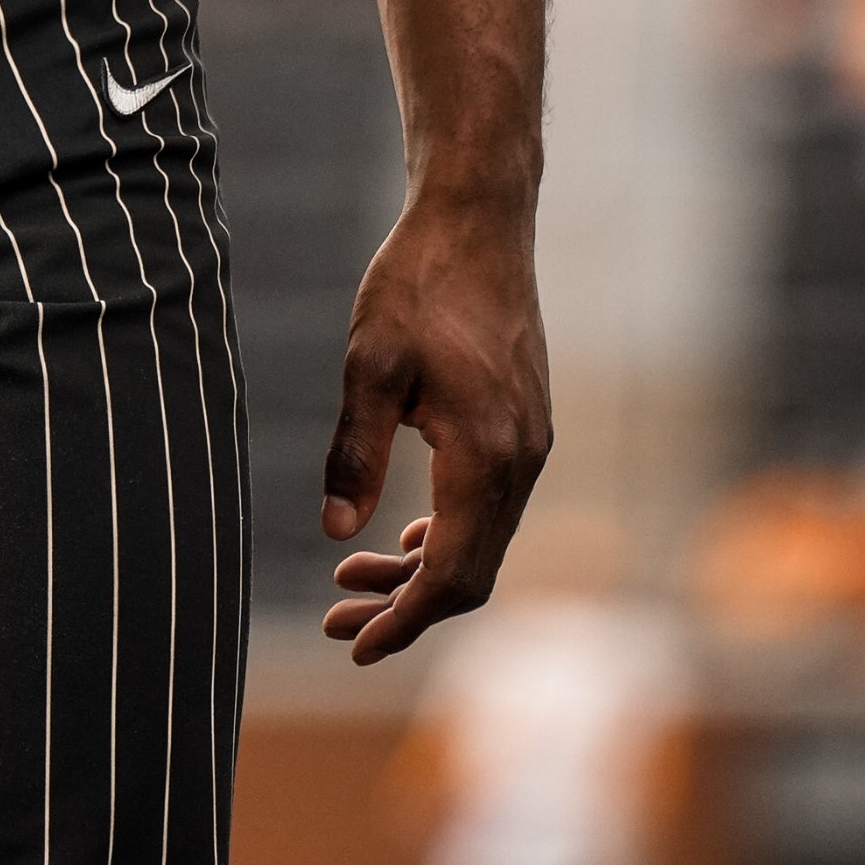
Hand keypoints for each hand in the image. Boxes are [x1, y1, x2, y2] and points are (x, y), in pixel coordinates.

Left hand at [317, 194, 549, 661]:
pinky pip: (492, 507)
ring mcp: (531, 443)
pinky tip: (403, 532)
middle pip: (471, 572)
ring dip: (422, 569)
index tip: (355, 644)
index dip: (403, 620)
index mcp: (486, 454)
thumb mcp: (369, 364)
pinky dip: (448, 532)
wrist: (478, 220)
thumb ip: (355, 452)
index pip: (451, 573)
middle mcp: (522, 460)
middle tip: (338, 617)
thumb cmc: (418, 282)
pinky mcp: (525, 425)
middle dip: (406, 607)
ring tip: (351, 573)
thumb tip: (334, 533)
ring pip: (483, 541)